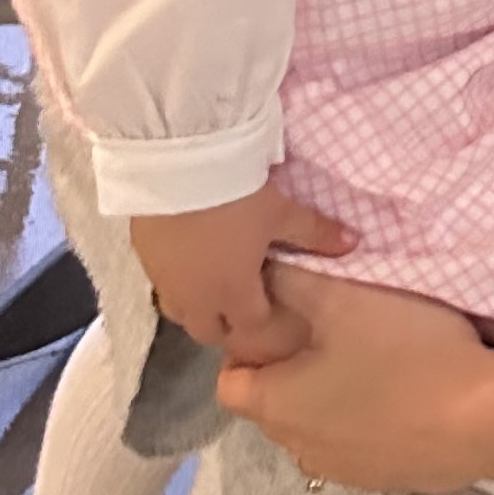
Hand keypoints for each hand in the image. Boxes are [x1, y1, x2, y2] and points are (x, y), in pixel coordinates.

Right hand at [129, 184, 353, 364]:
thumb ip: (315, 233)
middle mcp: (194, 297)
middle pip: (208, 330)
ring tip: (215, 281)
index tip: (277, 315)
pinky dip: (177, 280)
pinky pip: (160, 282)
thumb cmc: (235, 196)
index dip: (266, 328)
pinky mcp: (140, 255)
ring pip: (179, 311)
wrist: (175, 163)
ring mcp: (162, 279)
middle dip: (227, 324)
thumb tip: (354, 243)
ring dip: (199, 306)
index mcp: (231, 293)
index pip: (249, 329)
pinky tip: (189, 256)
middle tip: (245, 303)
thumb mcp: (281, 212)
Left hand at [215, 266, 493, 493]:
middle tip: (335, 331)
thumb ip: (291, 280)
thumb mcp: (344, 298)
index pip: (229, 384)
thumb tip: (260, 269)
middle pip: (276, 407)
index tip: (283, 321)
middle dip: (294, 372)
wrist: (486, 420)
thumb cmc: (406, 354)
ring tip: (374, 362)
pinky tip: (408, 394)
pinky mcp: (389, 481)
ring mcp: (346, 472)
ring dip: (333, 401)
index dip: (247, 350)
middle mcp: (299, 449)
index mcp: (275, 407)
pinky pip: (362, 447)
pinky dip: (372, 423)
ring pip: (320, 429)